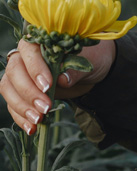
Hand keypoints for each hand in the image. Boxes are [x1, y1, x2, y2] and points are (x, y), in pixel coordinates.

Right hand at [0, 40, 115, 134]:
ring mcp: (21, 75)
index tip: (48, 86)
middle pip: (14, 73)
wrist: (94, 68)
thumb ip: (75, 69)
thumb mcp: (90, 61)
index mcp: (39, 42)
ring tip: (38, 119)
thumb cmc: (91, 58)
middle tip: (46, 107)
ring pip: (8, 89)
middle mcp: (24, 57)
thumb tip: (62, 80)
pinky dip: (20, 117)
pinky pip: (14, 104)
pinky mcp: (23, 92)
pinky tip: (32, 129)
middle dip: (28, 92)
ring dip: (21, 107)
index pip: (29, 53)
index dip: (35, 69)